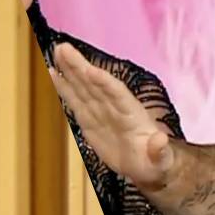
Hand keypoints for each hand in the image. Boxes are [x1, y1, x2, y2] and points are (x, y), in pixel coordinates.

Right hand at [51, 43, 175, 190]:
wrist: (146, 165)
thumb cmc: (155, 161)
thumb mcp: (161, 159)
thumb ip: (160, 150)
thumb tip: (160, 141)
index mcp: (133, 114)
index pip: (117, 95)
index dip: (104, 83)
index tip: (90, 71)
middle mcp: (115, 107)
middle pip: (95, 84)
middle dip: (81, 67)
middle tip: (64, 49)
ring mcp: (101, 112)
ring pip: (83, 88)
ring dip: (70, 70)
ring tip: (57, 52)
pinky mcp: (89, 120)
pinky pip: (75, 101)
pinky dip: (64, 88)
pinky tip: (53, 74)